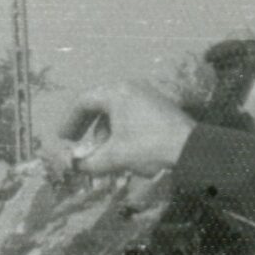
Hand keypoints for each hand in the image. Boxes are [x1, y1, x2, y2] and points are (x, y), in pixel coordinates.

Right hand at [61, 84, 195, 177]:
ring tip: (102, 156)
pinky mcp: (157, 107)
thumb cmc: (149, 147)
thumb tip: (75, 167)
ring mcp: (146, 95)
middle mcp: (130, 88)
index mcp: (117, 92)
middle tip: (76, 144)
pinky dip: (119, 132)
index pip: (83, 102)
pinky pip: (130, 116)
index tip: (62, 139)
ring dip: (104, 135)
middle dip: (86, 129)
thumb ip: (89, 163)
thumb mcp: (115, 157)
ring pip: (115, 113)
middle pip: (98, 105)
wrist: (192, 149)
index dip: (68, 122)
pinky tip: (121, 152)